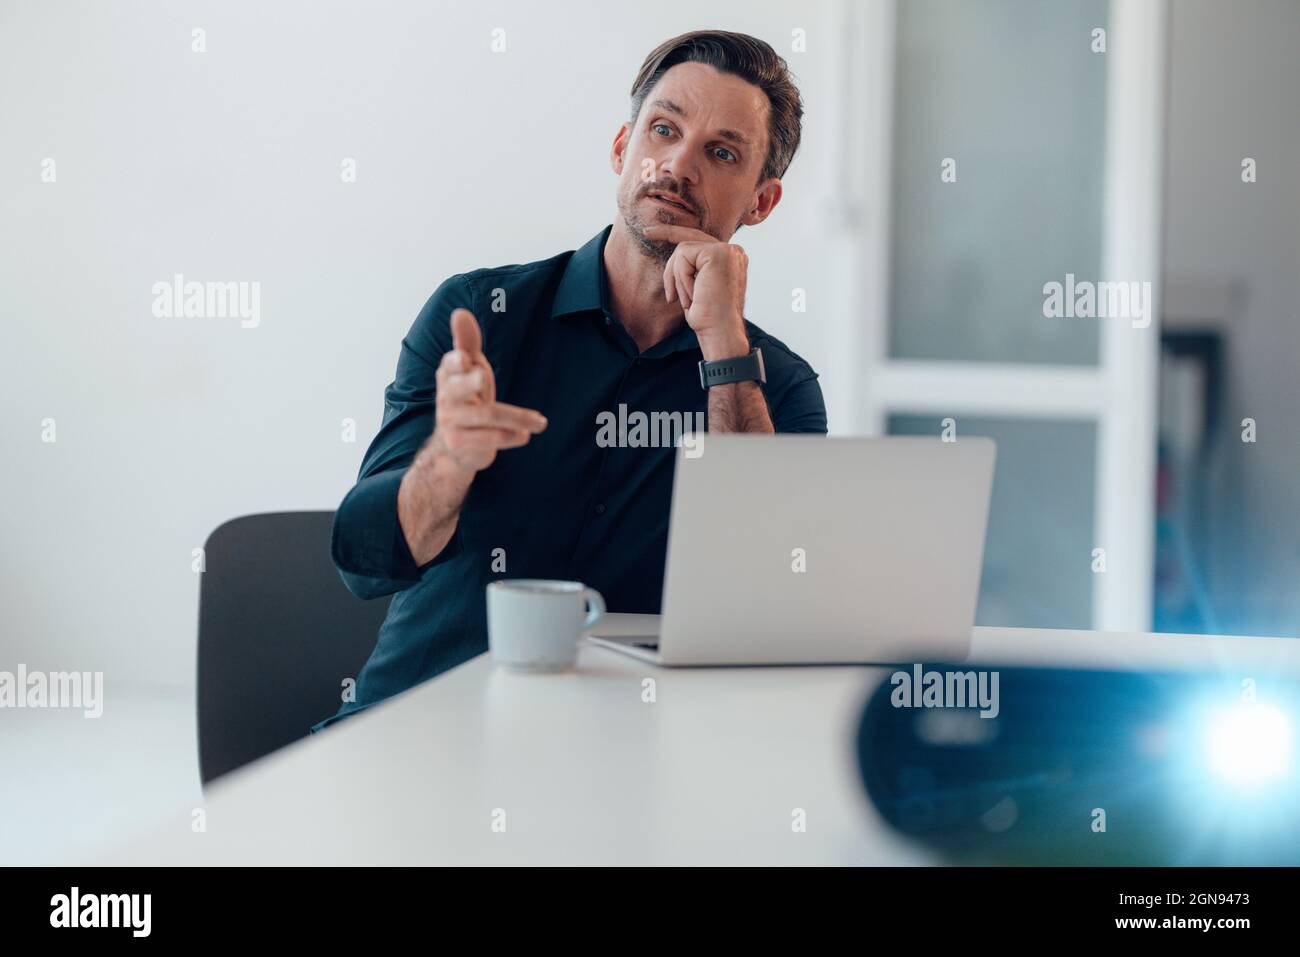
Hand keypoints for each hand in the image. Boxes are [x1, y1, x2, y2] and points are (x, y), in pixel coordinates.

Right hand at [430, 308, 546, 473]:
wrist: (453, 446)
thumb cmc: (467, 397)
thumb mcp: (469, 369)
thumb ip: (467, 342)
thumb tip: (460, 312)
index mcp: (448, 375)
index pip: (450, 365)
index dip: (456, 361)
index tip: (464, 358)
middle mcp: (446, 398)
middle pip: (460, 389)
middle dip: (471, 382)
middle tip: (482, 375)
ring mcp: (451, 422)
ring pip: (488, 416)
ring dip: (518, 418)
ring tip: (541, 422)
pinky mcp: (461, 444)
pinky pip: (491, 439)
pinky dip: (511, 437)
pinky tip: (525, 436)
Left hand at [641, 223, 749, 358]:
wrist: (720, 333)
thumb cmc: (708, 318)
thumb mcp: (698, 288)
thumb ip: (694, 270)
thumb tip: (677, 259)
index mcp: (731, 259)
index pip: (700, 240)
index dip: (675, 233)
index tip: (650, 232)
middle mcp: (733, 251)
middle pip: (690, 236)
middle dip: (665, 233)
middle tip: (645, 232)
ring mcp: (727, 251)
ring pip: (683, 249)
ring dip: (676, 278)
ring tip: (687, 300)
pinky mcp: (717, 254)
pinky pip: (683, 256)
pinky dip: (681, 278)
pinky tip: (693, 296)